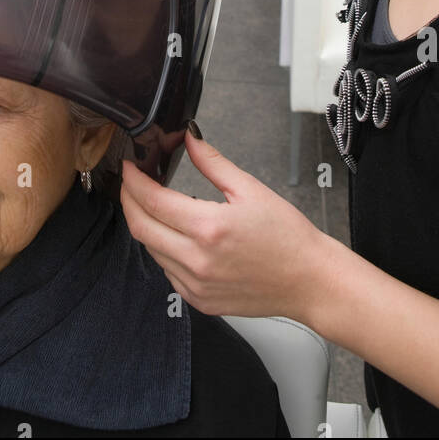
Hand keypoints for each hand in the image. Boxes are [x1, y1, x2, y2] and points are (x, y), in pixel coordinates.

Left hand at [120, 129, 344, 322]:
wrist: (309, 280)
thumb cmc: (288, 237)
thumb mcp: (250, 189)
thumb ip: (212, 163)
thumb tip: (188, 138)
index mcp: (208, 228)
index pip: (152, 201)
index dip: (134, 181)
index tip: (130, 167)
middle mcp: (197, 261)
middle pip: (141, 228)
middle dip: (129, 201)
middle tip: (130, 183)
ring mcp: (196, 286)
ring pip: (151, 251)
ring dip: (146, 225)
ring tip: (154, 205)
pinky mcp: (200, 301)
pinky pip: (168, 273)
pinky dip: (164, 251)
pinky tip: (176, 237)